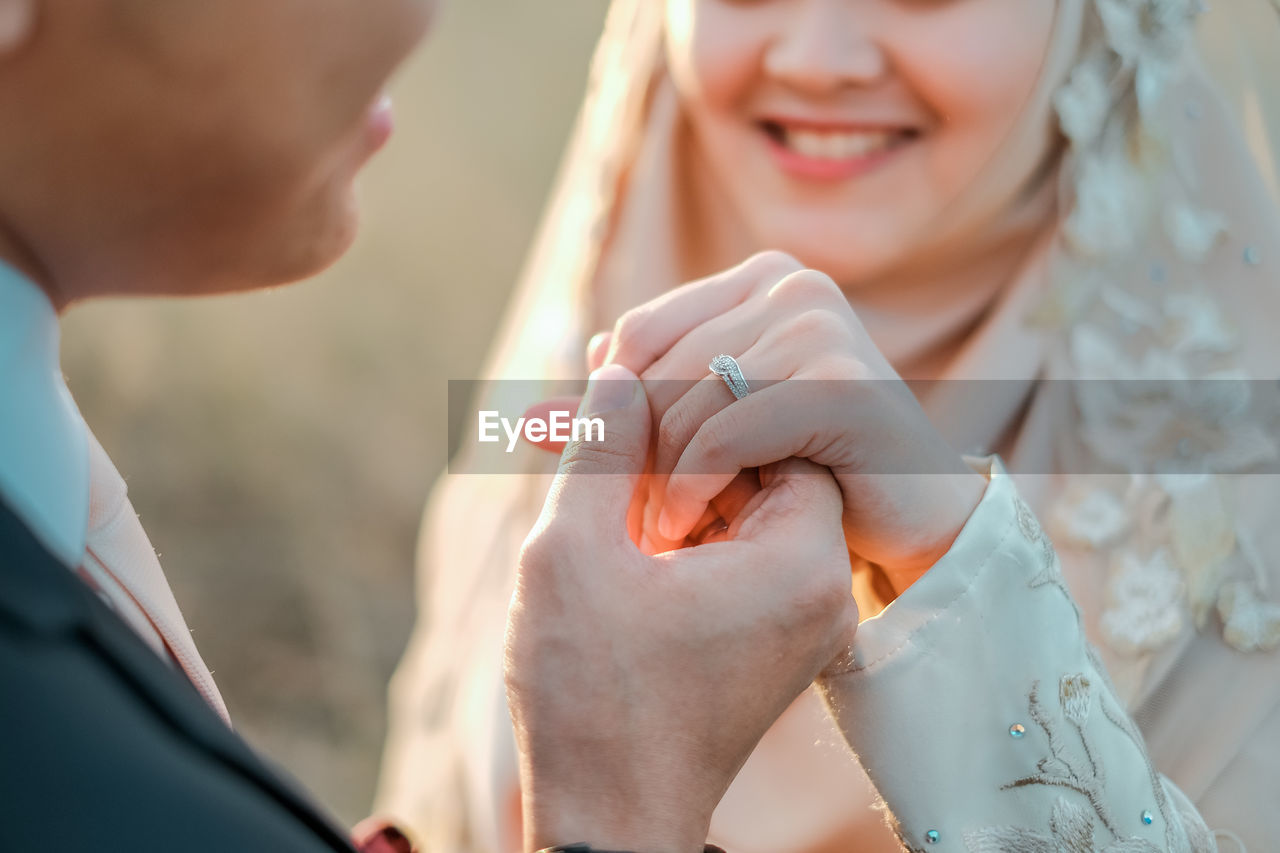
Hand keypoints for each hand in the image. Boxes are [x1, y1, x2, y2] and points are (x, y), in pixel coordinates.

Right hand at [506, 363, 857, 852]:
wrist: (606, 822)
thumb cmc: (589, 698)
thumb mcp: (574, 552)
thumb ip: (601, 447)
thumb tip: (619, 371)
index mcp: (798, 560)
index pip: (778, 426)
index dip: (702, 400)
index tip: (635, 392)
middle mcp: (819, 590)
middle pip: (760, 464)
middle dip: (677, 439)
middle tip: (606, 416)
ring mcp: (797, 621)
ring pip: (740, 509)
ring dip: (671, 484)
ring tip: (597, 467)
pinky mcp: (768, 644)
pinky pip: (732, 556)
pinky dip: (680, 530)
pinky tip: (615, 519)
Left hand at [600, 251, 985, 593]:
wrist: (916, 517)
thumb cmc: (814, 469)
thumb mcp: (720, 426)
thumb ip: (645, 403)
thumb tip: (557, 390)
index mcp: (759, 281)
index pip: (639, 334)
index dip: (614, 410)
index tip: (609, 476)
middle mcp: (790, 286)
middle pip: (655, 368)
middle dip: (634, 451)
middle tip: (632, 515)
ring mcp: (818, 326)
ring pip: (682, 404)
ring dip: (660, 479)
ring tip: (663, 527)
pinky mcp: (837, 382)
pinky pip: (722, 436)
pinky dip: (693, 486)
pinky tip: (689, 523)